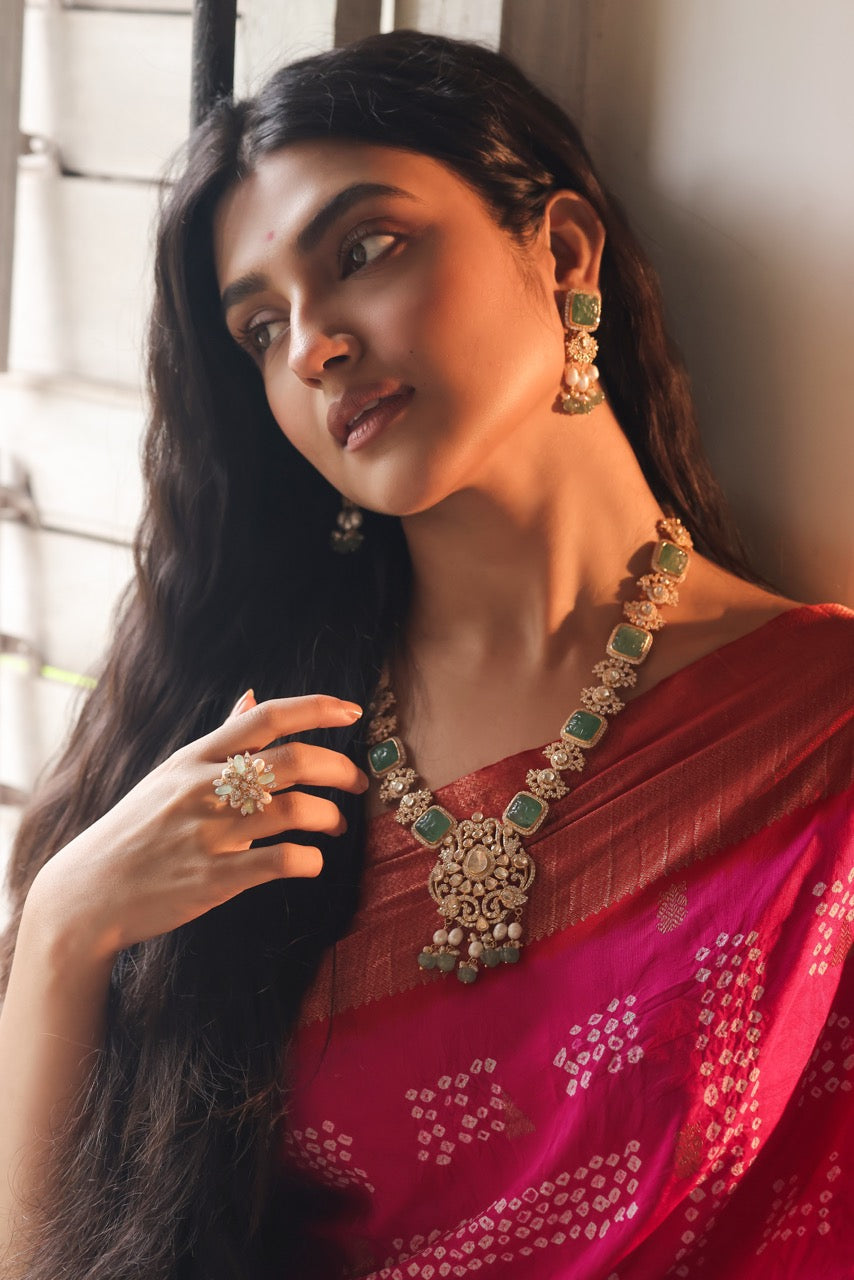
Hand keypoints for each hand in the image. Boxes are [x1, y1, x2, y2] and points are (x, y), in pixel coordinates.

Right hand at [28, 691, 368, 961]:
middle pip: (293, 761)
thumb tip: (251, 696)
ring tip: (335, 824)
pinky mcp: (214, 878)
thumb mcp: (170, 775)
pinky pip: (282, 861)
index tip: (352, 711)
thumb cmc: (136, 830)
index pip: (266, 717)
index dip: (316, 709)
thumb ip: (219, 738)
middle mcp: (204, 787)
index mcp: (196, 757)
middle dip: (338, 768)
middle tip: (357, 781)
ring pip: (294, 810)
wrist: (88, 892)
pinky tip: (312, 862)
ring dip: (330, 816)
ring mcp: (209, 833)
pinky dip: (310, 859)